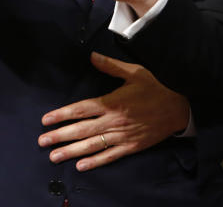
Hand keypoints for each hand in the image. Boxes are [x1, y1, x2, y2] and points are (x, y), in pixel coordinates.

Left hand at [38, 52, 190, 170]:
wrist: (180, 105)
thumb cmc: (157, 86)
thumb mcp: (134, 72)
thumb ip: (110, 66)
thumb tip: (91, 56)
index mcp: (113, 101)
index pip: (81, 110)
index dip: (62, 115)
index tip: (46, 120)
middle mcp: (115, 120)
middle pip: (81, 130)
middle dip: (60, 136)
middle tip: (42, 142)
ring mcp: (123, 135)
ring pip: (92, 146)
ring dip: (71, 152)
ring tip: (54, 157)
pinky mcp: (131, 146)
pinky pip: (110, 156)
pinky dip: (95, 162)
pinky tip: (81, 166)